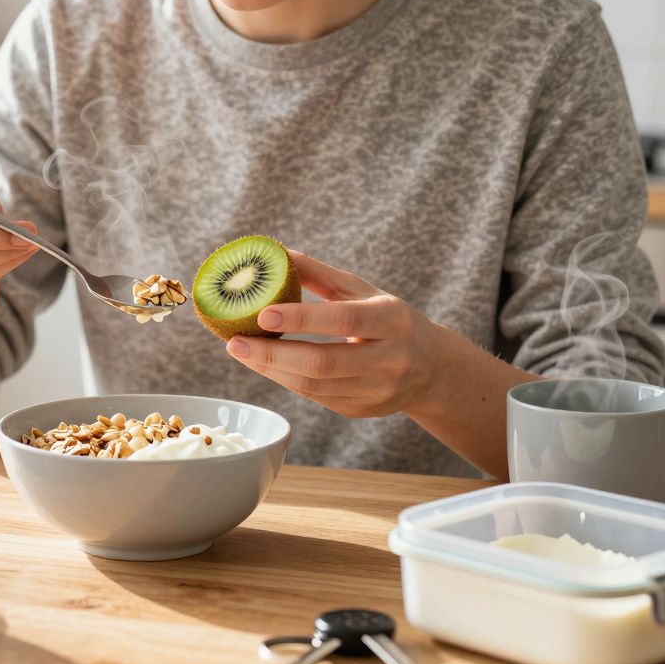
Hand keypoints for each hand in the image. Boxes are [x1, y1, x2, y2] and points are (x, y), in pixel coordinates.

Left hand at [225, 251, 441, 418]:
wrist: (430, 369)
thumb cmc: (387, 319)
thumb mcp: (363, 291)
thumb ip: (321, 274)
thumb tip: (276, 251)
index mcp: (392, 320)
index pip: (344, 319)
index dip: (302, 319)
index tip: (262, 314)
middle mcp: (390, 359)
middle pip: (324, 363)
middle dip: (272, 354)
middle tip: (234, 342)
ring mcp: (377, 391)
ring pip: (314, 387)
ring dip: (271, 370)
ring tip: (241, 351)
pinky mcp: (362, 411)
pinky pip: (316, 398)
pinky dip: (285, 381)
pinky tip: (264, 365)